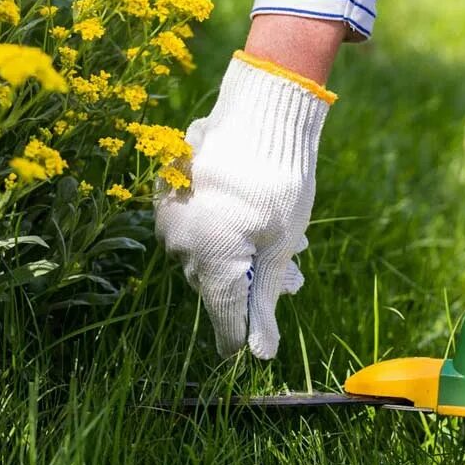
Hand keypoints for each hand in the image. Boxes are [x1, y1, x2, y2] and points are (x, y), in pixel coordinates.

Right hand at [155, 51, 334, 357]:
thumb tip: (259, 353)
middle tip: (294, 278)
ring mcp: (172, 216)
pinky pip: (197, 225)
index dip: (238, 336)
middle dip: (255, 285)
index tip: (244, 351)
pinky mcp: (171, 191)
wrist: (260, 111)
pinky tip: (254, 217)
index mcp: (212, 262)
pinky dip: (226, 229)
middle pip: (219, 284)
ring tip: (283, 240)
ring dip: (244, 255)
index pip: (224, 317)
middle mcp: (182, 244)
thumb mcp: (282, 246)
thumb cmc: (280, 183)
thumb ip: (266, 300)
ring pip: (209, 253)